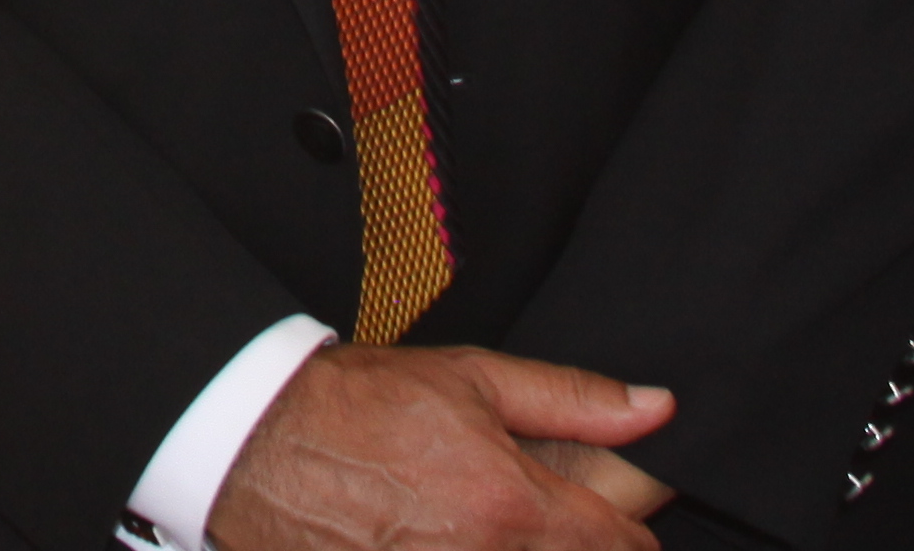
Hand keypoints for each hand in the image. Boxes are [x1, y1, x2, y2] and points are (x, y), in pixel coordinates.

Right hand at [204, 343, 675, 550]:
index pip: (617, 546)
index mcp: (510, 504)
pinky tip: (440, 537)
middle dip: (571, 545)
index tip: (619, 526)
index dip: (628, 534)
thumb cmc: (356, 404)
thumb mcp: (472, 379)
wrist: (258, 442)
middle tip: (530, 513)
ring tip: (478, 523)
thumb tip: (655, 408)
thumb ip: (573, 401)